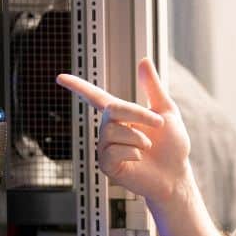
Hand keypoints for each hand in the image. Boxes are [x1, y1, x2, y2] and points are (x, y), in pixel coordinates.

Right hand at [56, 58, 191, 205]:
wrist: (176, 174)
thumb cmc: (172, 146)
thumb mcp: (166, 111)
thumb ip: (153, 87)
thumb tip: (144, 60)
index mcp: (122, 116)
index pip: (95, 97)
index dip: (78, 87)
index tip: (60, 77)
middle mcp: (110, 130)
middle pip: (112, 111)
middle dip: (138, 114)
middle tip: (159, 123)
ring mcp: (107, 148)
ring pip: (113, 131)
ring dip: (138, 137)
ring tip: (148, 146)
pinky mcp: (108, 165)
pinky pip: (112, 152)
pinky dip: (132, 152)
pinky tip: (139, 158)